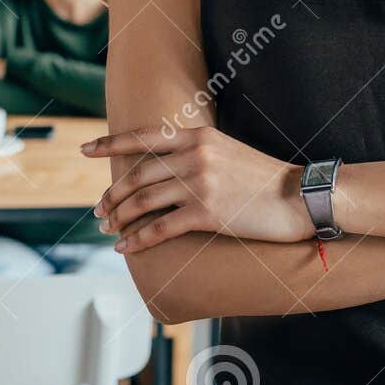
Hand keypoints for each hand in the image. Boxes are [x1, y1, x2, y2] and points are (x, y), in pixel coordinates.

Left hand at [83, 127, 309, 253]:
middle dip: (112, 195)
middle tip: (100, 211)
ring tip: (109, 229)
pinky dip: (138, 240)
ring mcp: (199, 184)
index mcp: (198, 136)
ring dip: (120, 218)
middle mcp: (194, 156)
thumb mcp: (226, 150)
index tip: (85, 150)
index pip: (143, 137)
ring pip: (143, 202)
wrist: (300, 197)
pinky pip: (160, 228)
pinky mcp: (207, 213)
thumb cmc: (264, 178)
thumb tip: (162, 165)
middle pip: (137, 176)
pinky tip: (126, 247)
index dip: (110, 144)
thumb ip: (195, 151)